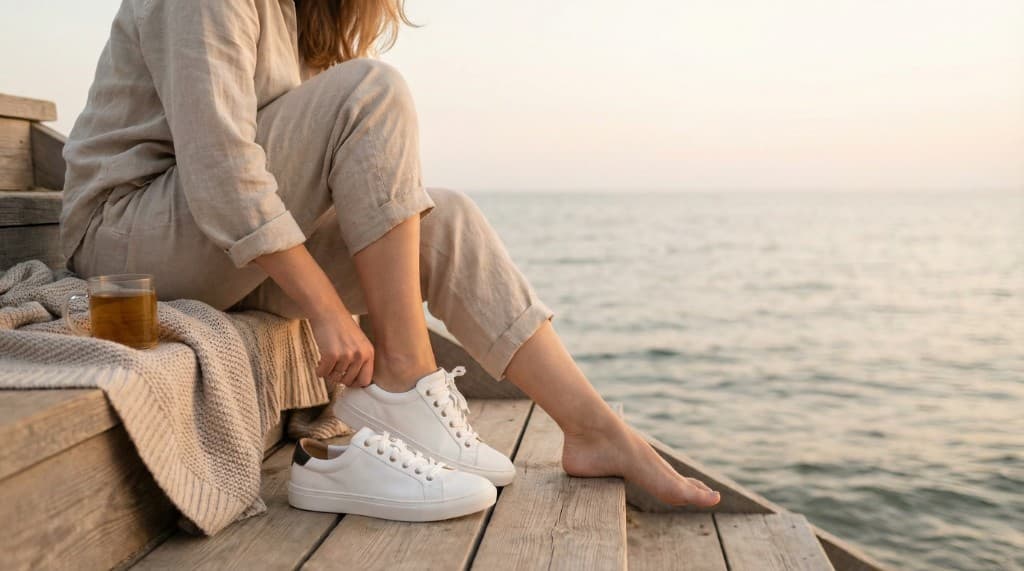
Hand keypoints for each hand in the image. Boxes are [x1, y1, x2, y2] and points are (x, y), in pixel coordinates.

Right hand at [252, 244, 374, 386]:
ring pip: (335, 377)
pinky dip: (319, 370)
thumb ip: (360, 360)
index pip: (365, 380)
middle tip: (332, 369)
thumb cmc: (341, 327)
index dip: (354, 383)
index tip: (346, 380)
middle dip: (338, 378)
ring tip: (326, 362)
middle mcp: (360, 355)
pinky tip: (319, 362)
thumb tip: (355, 384)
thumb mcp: (359, 343)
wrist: (328, 311)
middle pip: (348, 381)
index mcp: (369, 353)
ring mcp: (346, 355)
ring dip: (328, 373)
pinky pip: (323, 373)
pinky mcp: (331, 355)